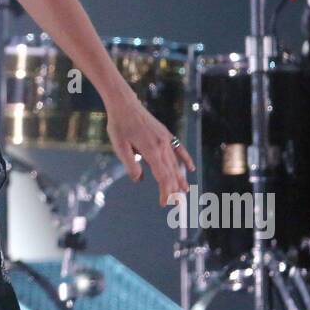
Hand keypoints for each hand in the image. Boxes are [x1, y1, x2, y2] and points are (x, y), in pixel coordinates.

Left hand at [105, 90, 193, 205]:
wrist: (124, 104)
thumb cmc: (119, 125)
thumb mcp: (120, 147)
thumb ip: (130, 165)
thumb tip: (139, 180)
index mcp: (151, 151)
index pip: (162, 176)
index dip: (165, 191)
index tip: (163, 203)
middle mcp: (162, 146)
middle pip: (171, 172)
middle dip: (174, 190)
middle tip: (177, 206)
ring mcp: (165, 139)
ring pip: (175, 163)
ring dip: (180, 178)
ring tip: (185, 191)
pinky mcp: (165, 133)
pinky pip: (178, 148)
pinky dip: (185, 159)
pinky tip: (190, 168)